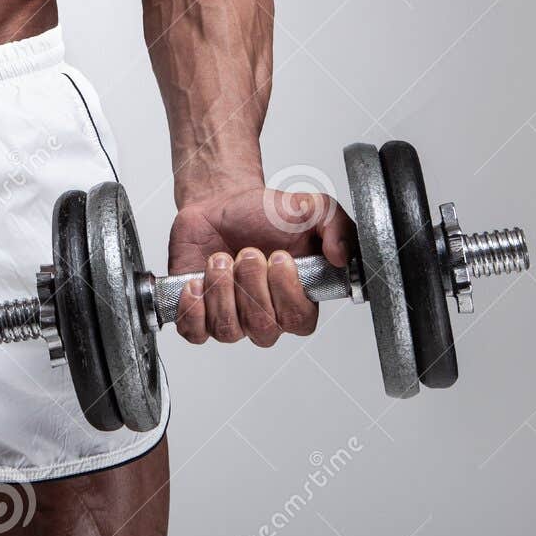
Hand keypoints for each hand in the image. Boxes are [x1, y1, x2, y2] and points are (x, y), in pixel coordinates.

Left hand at [168, 185, 354, 347]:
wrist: (221, 203)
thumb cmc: (265, 213)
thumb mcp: (312, 208)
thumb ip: (337, 228)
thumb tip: (343, 257)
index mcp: (297, 298)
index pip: (299, 322)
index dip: (287, 293)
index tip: (278, 257)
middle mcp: (266, 314)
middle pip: (263, 327)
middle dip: (251, 284)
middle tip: (247, 251)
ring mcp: (231, 317)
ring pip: (228, 330)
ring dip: (221, 289)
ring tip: (219, 258)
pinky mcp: (198, 314)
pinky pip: (194, 332)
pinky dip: (192, 307)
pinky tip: (195, 281)